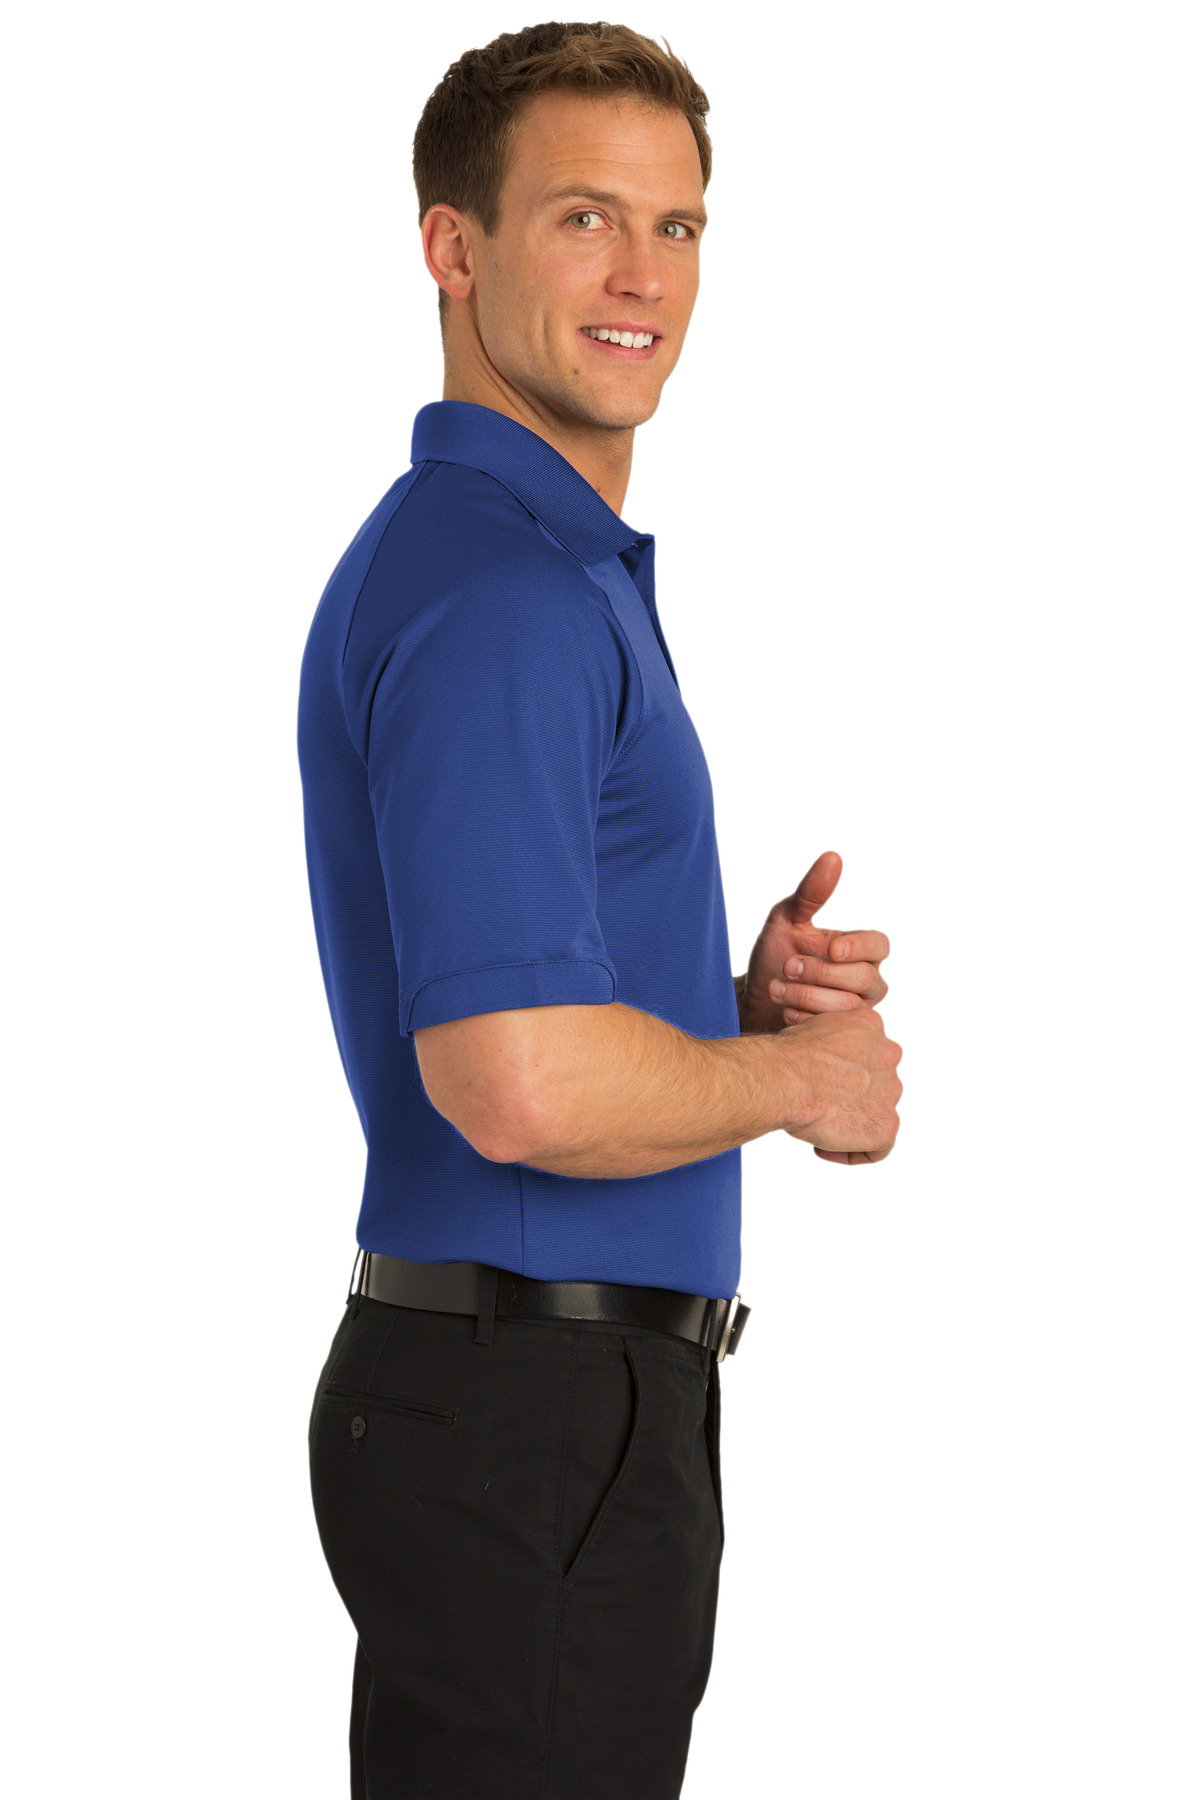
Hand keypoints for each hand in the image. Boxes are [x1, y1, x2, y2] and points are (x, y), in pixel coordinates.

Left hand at [735, 851, 889, 1034]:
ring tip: (777, 989)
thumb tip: (832, 856)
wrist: (754, 997)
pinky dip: (808, 1020)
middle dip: (822, 973)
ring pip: (850, 1007)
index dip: (858, 947)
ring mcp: (856, 1009)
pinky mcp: (842, 1033)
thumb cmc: (774, 953)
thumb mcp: (787, 917)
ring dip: (809, 997)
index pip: (879, 945)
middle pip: (863, 978)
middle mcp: (866, 979)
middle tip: (787, 966)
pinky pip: (837, 1030)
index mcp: (860, 949)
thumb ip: (811, 893)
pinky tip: (785, 1013)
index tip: (830, 949)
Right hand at [779, 1005, 902, 1163]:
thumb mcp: (808, 1028)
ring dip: (852, 1123)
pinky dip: (851, 1152)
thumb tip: (817, 1055)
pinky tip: (823, 1148)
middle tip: (821, 1105)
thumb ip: (826, 1041)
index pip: (867, 1051)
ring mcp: (890, 1091)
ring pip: (877, 1113)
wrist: (786, 1079)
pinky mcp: (886, 1125)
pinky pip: (877, 1148)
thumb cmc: (786, 1056)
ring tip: (818, 1127)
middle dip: (851, 1096)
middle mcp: (888, 1055)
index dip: (843, 1069)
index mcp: (870, 1025)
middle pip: (877, 1082)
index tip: (822, 1080)